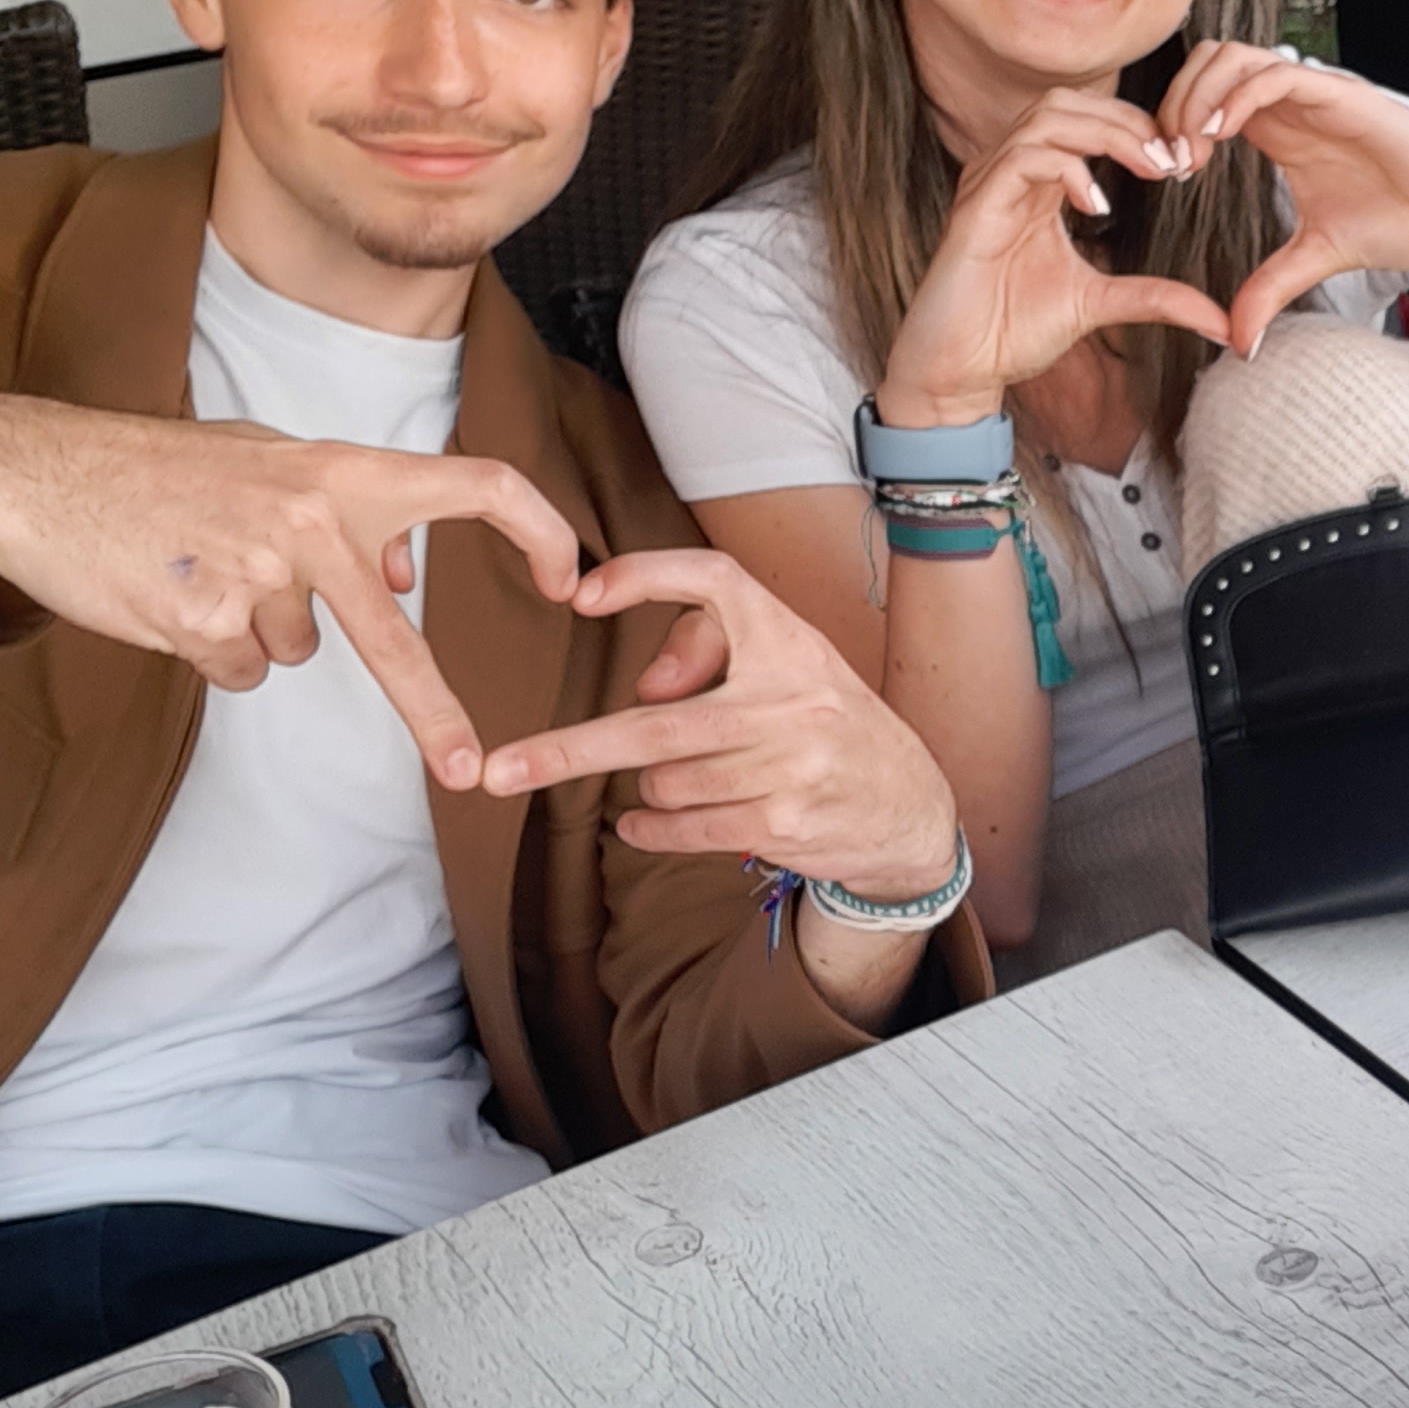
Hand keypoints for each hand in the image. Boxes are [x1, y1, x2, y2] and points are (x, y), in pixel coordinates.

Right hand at [0, 391, 579, 788]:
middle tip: (467, 769)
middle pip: (394, 639)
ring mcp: (254, 572)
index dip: (537, 530)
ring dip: (261, 628)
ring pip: (297, 650)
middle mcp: (311, 519)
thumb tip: (401, 576)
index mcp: (344, 469)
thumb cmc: (164, 469)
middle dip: (434, 712)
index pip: (478, 482)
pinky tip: (172, 595)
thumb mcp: (269, 462)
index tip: (567, 583)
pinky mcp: (201, 619)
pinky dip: (215, 648)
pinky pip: (241, 667)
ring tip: (202, 568)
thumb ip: (343, 508)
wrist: (37, 474)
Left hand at [473, 549, 957, 902]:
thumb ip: (717, 653)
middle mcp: (793, 700)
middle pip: (653, 726)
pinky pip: (682, 828)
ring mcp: (789, 767)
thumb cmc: (831, 727)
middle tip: (498, 772)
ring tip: (692, 782)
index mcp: (792, 643)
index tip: (584, 596)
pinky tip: (645, 824)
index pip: (718, 584)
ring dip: (651, 788)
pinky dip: (650, 829)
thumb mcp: (792, 668)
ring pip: (662, 781)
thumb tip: (644, 687)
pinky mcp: (784, 823)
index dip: (648, 578)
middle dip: (566, 752)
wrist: (910, 808)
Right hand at [877, 88, 1234, 428]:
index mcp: (1038, 183)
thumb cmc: (1014, 331)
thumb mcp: (1101, 305)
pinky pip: (1021, 159)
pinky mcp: (974, 210)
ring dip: (1108, 134)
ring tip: (1152, 169)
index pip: (1087, 120)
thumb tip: (1222, 323)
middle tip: (1175, 160)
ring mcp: (988, 185)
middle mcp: (1009, 172)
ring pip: (1047, 118)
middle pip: (1068, 103)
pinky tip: (1100, 205)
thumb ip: (1156, 298)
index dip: (1139, 129)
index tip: (1183, 162)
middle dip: (1130, 121)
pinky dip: (1067, 168)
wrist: (960, 370)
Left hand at [1151, 41, 1408, 359]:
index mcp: (1280, 131)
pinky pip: (1276, 75)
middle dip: (1174, 102)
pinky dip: (1237, 96)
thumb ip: (1271, 288)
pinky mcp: (1343, 95)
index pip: (1205, 98)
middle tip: (1173, 160)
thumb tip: (1237, 340)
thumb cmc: (1406, 220)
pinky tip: (1221, 135)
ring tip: (1192, 148)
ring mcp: (1316, 94)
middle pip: (1207, 62)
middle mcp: (1292, 104)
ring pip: (1233, 56)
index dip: (1174, 127)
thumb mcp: (1318, 258)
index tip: (1170, 177)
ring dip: (1199, 95)